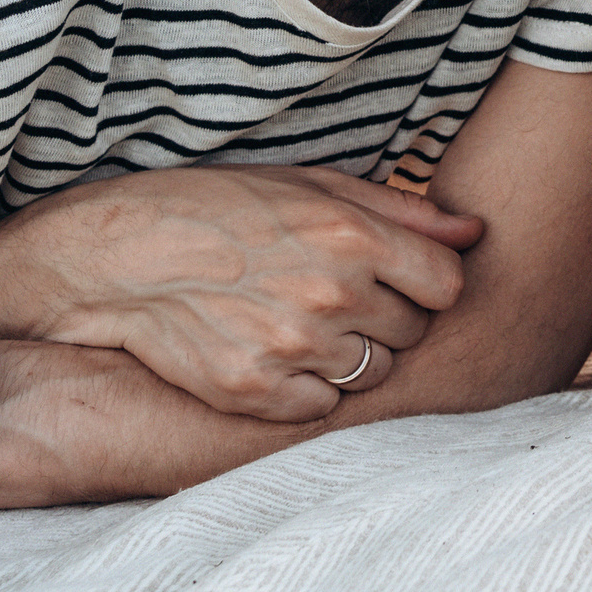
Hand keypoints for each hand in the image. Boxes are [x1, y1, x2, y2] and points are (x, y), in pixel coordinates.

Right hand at [0, 165, 484, 421]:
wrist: (116, 255)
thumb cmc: (219, 206)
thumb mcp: (312, 184)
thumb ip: (402, 211)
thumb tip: (475, 232)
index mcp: (351, 236)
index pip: (446, 286)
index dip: (427, 284)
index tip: (398, 277)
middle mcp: (329, 295)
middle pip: (413, 332)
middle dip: (391, 316)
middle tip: (342, 297)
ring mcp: (291, 348)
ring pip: (373, 374)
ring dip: (355, 355)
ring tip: (307, 323)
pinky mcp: (254, 391)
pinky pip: (323, 407)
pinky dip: (312, 389)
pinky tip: (280, 355)